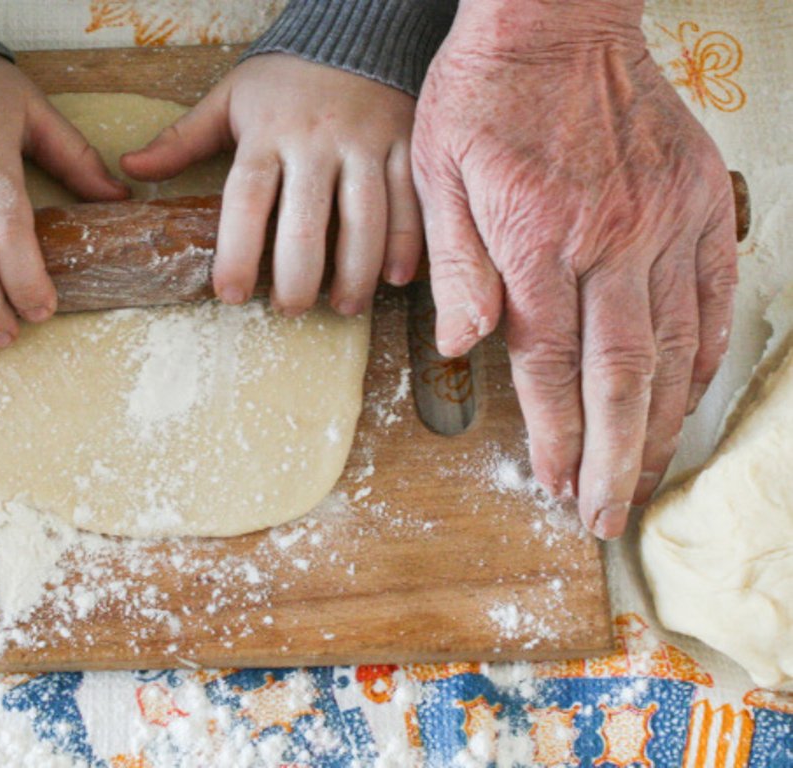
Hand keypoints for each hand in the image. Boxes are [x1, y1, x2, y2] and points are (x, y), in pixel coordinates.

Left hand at [120, 54, 422, 315]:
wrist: (355, 28)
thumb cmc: (284, 77)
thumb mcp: (229, 99)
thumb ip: (182, 140)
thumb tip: (130, 168)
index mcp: (266, 132)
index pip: (246, 200)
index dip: (237, 252)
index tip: (229, 294)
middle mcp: (316, 140)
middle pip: (305, 221)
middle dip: (298, 276)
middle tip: (290, 310)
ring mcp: (366, 141)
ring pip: (365, 218)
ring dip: (355, 270)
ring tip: (343, 306)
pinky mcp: (406, 142)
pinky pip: (409, 199)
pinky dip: (407, 242)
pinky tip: (394, 279)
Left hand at [411, 0, 736, 537]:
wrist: (555, 18)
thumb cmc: (483, 94)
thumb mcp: (436, 173)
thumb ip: (456, 266)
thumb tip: (464, 347)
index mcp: (537, 240)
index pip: (550, 367)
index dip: (555, 438)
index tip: (554, 485)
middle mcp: (611, 240)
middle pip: (620, 376)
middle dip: (614, 458)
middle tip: (606, 513)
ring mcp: (665, 221)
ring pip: (675, 347)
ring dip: (661, 422)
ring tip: (646, 475)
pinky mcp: (700, 200)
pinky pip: (714, 294)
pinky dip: (705, 355)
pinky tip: (689, 395)